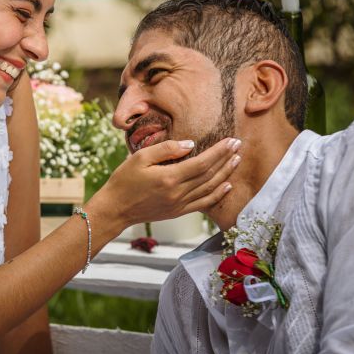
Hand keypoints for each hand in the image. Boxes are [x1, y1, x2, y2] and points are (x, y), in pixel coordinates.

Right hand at [86, 137, 240, 235]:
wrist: (115, 209)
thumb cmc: (123, 180)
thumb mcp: (140, 157)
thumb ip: (166, 149)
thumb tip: (190, 144)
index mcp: (169, 178)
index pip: (202, 163)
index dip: (219, 152)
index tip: (231, 141)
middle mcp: (177, 193)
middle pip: (209, 175)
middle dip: (226, 159)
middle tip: (238, 146)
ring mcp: (179, 205)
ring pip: (210, 189)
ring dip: (226, 174)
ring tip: (236, 161)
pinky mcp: (177, 212)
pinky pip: (203, 204)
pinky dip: (217, 195)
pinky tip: (226, 185)